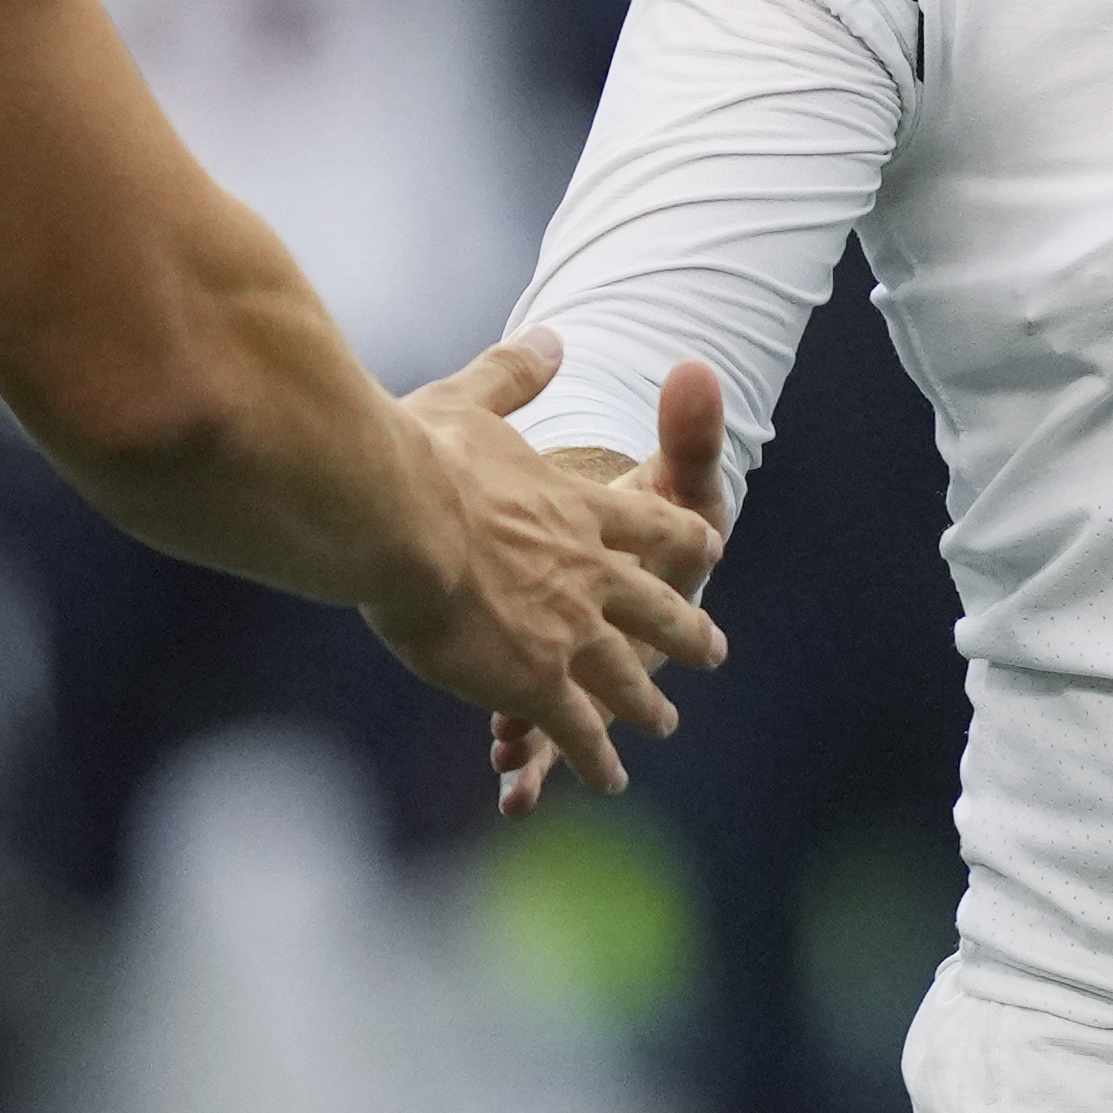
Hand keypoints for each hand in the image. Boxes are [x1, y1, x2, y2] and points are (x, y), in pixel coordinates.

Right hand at [367, 335, 725, 800]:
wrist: (398, 516)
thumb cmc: (421, 454)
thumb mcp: (474, 400)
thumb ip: (516, 374)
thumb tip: (553, 337)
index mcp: (580, 508)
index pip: (655, 524)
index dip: (684, 537)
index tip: (706, 547)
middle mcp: (591, 574)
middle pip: (659, 608)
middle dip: (687, 632)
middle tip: (714, 650)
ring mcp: (569, 633)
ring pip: (627, 678)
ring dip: (646, 703)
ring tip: (662, 722)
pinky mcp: (535, 682)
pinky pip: (576, 730)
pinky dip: (594, 756)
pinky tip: (606, 775)